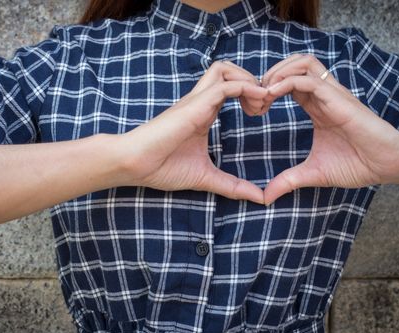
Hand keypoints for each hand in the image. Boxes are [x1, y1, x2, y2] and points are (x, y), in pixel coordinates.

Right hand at [120, 61, 267, 203]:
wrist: (135, 165)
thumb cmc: (162, 168)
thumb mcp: (206, 178)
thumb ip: (233, 186)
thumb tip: (260, 199)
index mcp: (203, 113)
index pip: (230, 88)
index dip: (251, 94)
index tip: (261, 114)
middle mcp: (200, 102)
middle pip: (228, 70)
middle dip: (253, 81)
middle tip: (263, 106)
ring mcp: (196, 101)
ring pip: (225, 68)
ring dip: (248, 80)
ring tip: (258, 105)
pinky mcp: (194, 105)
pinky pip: (224, 85)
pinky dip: (245, 88)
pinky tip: (255, 107)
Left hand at [260, 54, 398, 204]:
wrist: (387, 165)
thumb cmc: (357, 164)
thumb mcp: (313, 173)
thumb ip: (288, 181)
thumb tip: (266, 197)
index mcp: (317, 106)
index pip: (289, 82)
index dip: (268, 89)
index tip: (254, 108)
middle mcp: (324, 95)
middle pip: (294, 64)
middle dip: (270, 74)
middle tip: (255, 97)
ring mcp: (332, 95)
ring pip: (302, 63)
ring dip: (278, 72)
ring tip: (263, 92)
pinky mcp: (339, 100)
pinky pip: (310, 80)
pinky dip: (287, 82)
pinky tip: (271, 95)